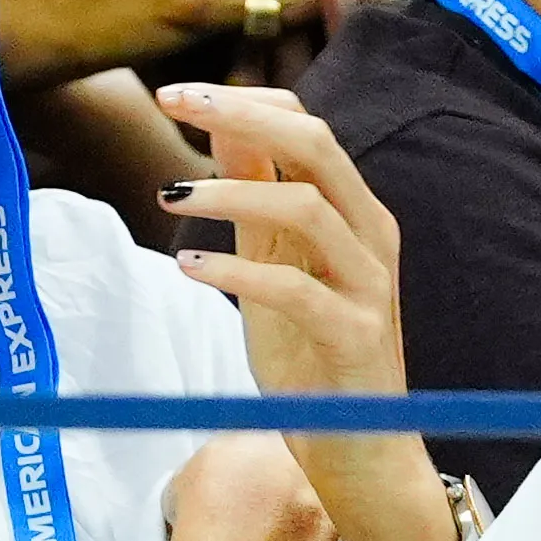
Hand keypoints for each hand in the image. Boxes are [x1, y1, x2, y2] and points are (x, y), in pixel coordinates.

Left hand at [155, 81, 459, 540]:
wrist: (360, 448)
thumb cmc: (311, 355)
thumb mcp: (274, 262)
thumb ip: (255, 198)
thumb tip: (220, 127)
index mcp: (353, 210)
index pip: (308, 126)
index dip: (245, 101)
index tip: (176, 93)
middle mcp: (370, 234)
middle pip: (315, 144)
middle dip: (240, 113)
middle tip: (172, 101)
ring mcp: (369, 284)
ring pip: (308, 206)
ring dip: (230, 190)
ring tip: (169, 194)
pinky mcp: (355, 336)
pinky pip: (297, 289)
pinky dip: (237, 271)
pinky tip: (190, 267)